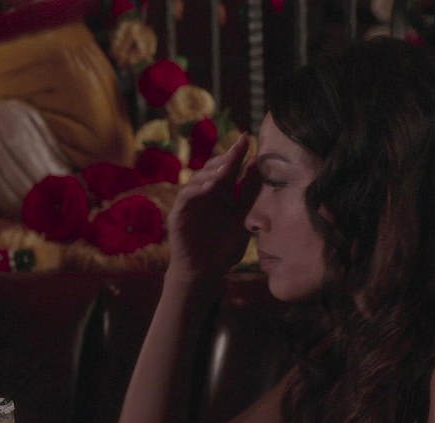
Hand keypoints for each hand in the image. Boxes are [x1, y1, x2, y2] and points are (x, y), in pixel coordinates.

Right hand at [166, 133, 259, 279]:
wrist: (206, 273)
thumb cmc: (223, 247)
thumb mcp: (243, 219)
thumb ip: (248, 194)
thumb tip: (256, 165)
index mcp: (221, 193)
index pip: (229, 168)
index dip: (237, 153)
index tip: (248, 138)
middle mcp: (204, 194)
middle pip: (213, 169)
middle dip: (226, 158)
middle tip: (239, 148)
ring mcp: (190, 203)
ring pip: (198, 179)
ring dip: (213, 172)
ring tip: (228, 167)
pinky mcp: (178, 214)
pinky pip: (186, 196)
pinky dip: (198, 190)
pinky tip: (211, 188)